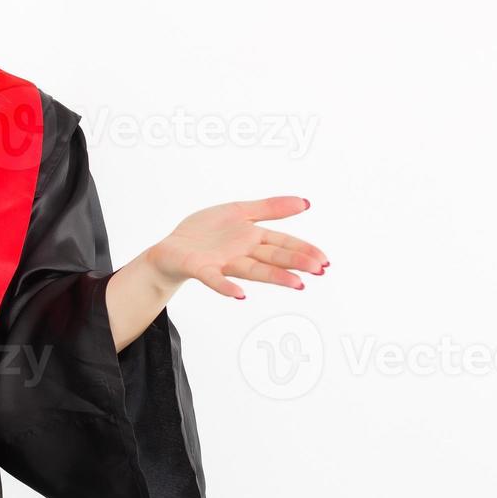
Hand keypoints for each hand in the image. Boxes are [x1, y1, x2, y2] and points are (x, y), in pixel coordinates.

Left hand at [145, 196, 326, 299]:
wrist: (171, 247)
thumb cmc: (205, 232)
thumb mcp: (238, 211)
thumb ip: (270, 208)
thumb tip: (306, 202)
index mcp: (251, 238)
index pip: (282, 243)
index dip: (303, 250)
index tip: (325, 261)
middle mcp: (241, 253)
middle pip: (272, 257)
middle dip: (295, 263)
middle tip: (319, 270)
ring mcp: (222, 263)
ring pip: (252, 270)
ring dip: (274, 277)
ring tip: (297, 284)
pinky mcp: (201, 268)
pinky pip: (214, 279)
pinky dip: (226, 287)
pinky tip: (239, 295)